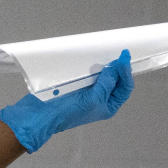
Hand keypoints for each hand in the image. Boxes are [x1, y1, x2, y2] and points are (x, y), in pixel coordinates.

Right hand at [0, 49, 133, 152]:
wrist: (41, 113)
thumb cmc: (66, 113)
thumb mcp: (92, 99)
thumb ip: (106, 83)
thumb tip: (115, 69)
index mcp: (108, 106)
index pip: (124, 87)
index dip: (126, 72)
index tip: (124, 57)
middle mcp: (100, 99)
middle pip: (116, 79)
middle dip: (117, 67)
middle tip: (117, 54)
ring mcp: (89, 91)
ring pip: (103, 74)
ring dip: (105, 65)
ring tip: (106, 57)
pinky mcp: (77, 84)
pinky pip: (89, 72)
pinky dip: (92, 66)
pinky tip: (92, 61)